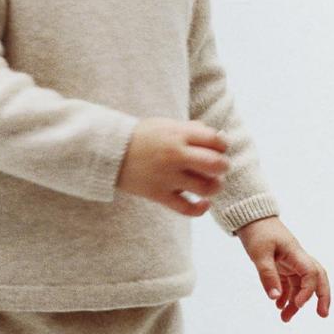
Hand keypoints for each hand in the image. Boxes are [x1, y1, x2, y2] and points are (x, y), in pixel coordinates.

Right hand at [115, 119, 229, 215]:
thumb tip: (219, 138)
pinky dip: (200, 209)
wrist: (110, 152)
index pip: (215, 140)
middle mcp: (175, 155)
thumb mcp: (166, 125)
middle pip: (216, 164)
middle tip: (219, 167)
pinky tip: (204, 203)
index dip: (223, 145)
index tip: (219, 148)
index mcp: (178, 135)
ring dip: (215, 186)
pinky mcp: (159, 195)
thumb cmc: (142, 137)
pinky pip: (186, 208)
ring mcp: (167, 177)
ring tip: (211, 184)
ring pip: (206, 187)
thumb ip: (192, 130)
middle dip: (223, 166)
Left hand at [235, 216, 330, 321]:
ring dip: (295, 302)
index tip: (297, 305)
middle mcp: (297, 258)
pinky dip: (285, 295)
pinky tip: (278, 306)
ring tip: (285, 319)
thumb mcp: (259, 254)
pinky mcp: (282, 264)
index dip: (308, 291)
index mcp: (296, 253)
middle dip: (322, 297)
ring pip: (300, 284)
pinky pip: (289, 282)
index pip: (311, 274)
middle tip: (322, 315)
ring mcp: (291, 262)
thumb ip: (268, 275)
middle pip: (317, 278)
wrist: (250, 218)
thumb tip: (275, 299)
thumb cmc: (256, 232)